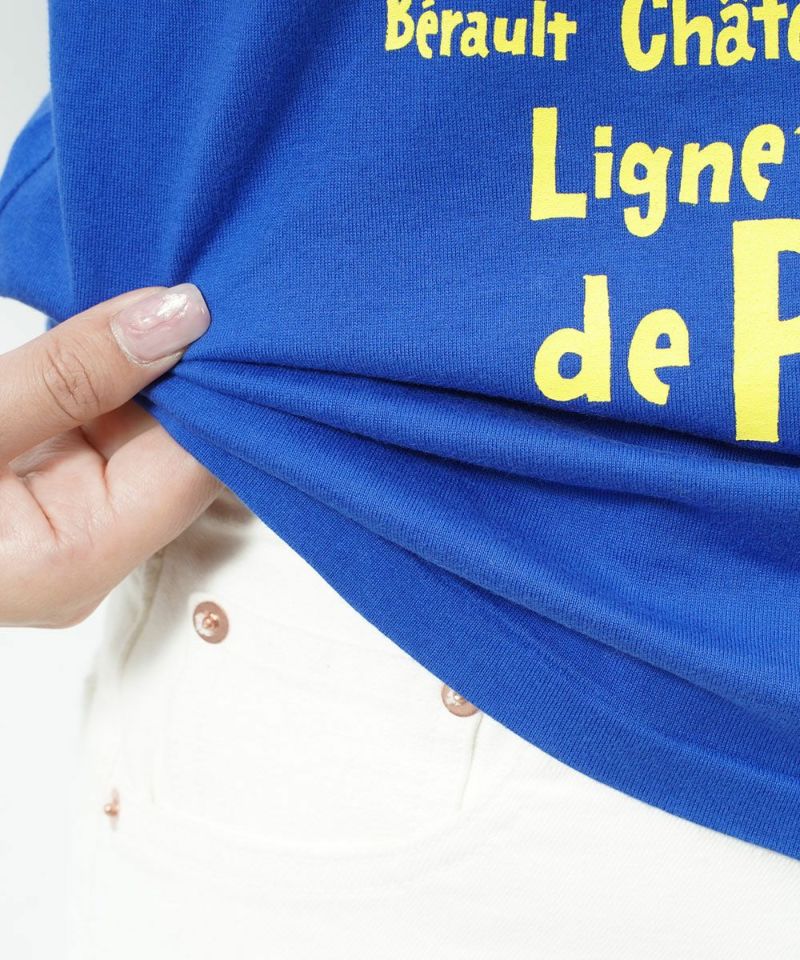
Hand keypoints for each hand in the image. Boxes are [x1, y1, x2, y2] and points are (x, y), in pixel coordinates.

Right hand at [0, 284, 221, 626]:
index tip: (223, 309)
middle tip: (194, 284)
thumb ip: (71, 371)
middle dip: (183, 372)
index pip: (196, 469)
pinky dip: (106, 382)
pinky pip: (102, 432)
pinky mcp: (44, 493)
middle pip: (177, 454)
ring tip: (153, 295)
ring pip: (142, 437)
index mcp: (77, 559)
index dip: (217, 388)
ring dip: (143, 370)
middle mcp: (88, 553)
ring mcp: (67, 524)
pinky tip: (110, 332)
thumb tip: (175, 318)